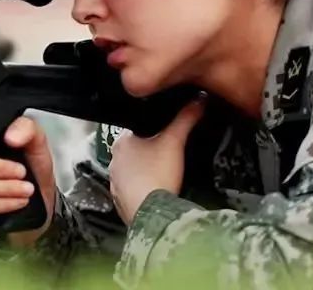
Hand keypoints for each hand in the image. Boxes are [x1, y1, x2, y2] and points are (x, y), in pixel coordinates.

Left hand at [109, 98, 205, 224]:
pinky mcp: (118, 201)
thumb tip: (200, 98)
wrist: (151, 213)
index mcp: (121, 141)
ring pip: (132, 170)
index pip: (136, 127)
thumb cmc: (158, 172)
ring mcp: (114, 182)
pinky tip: (155, 189)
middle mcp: (112, 160)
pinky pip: (131, 189)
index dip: (153, 128)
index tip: (167, 133)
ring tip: (164, 172)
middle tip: (168, 153)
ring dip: (144, 170)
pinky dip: (142, 188)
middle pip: (134, 149)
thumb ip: (186, 118)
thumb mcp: (175, 142)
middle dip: (149, 150)